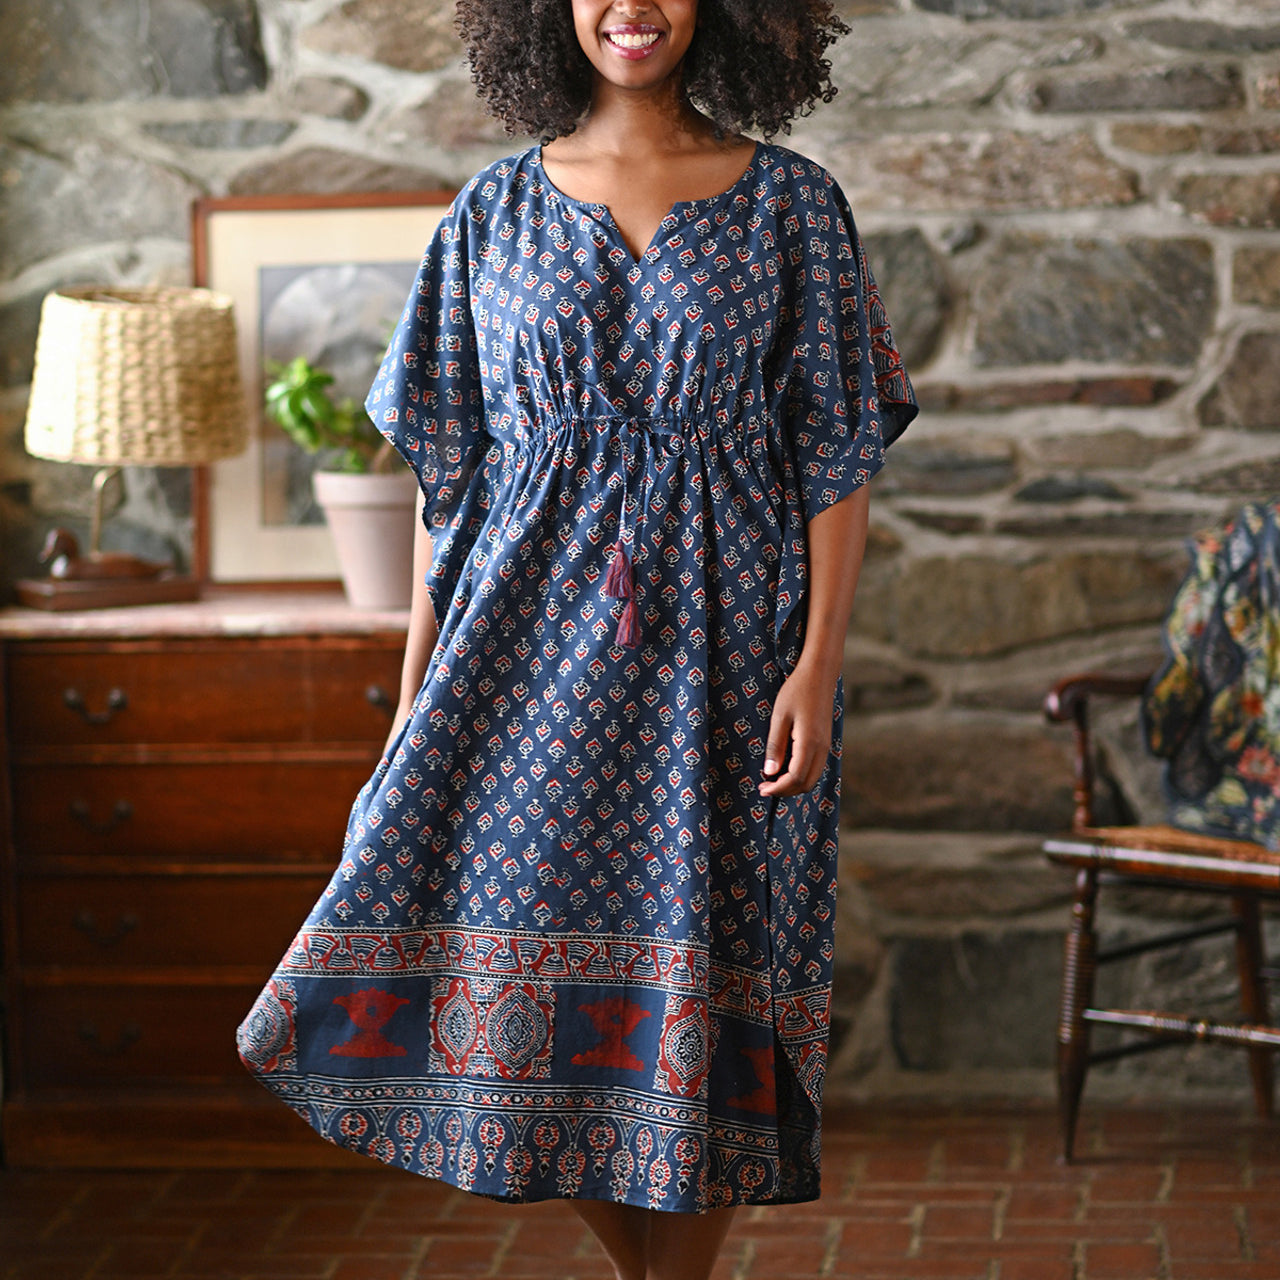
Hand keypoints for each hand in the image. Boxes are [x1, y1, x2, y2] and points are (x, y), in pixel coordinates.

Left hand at [758, 656, 839, 797]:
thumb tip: (770, 772)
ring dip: (794, 783)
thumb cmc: (796, 691)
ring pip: (813, 777)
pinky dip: (801, 774)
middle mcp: (822, 748)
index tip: (762, 789)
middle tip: (765, 786)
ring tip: (773, 778)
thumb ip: (775, 745)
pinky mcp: (825, 742)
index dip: (778, 788)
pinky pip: (815, 767)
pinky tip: (785, 767)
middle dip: (786, 790)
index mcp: (809, 742)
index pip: (795, 778)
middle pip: (806, 783)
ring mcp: (826, 746)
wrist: (819, 674)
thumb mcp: (779, 716)